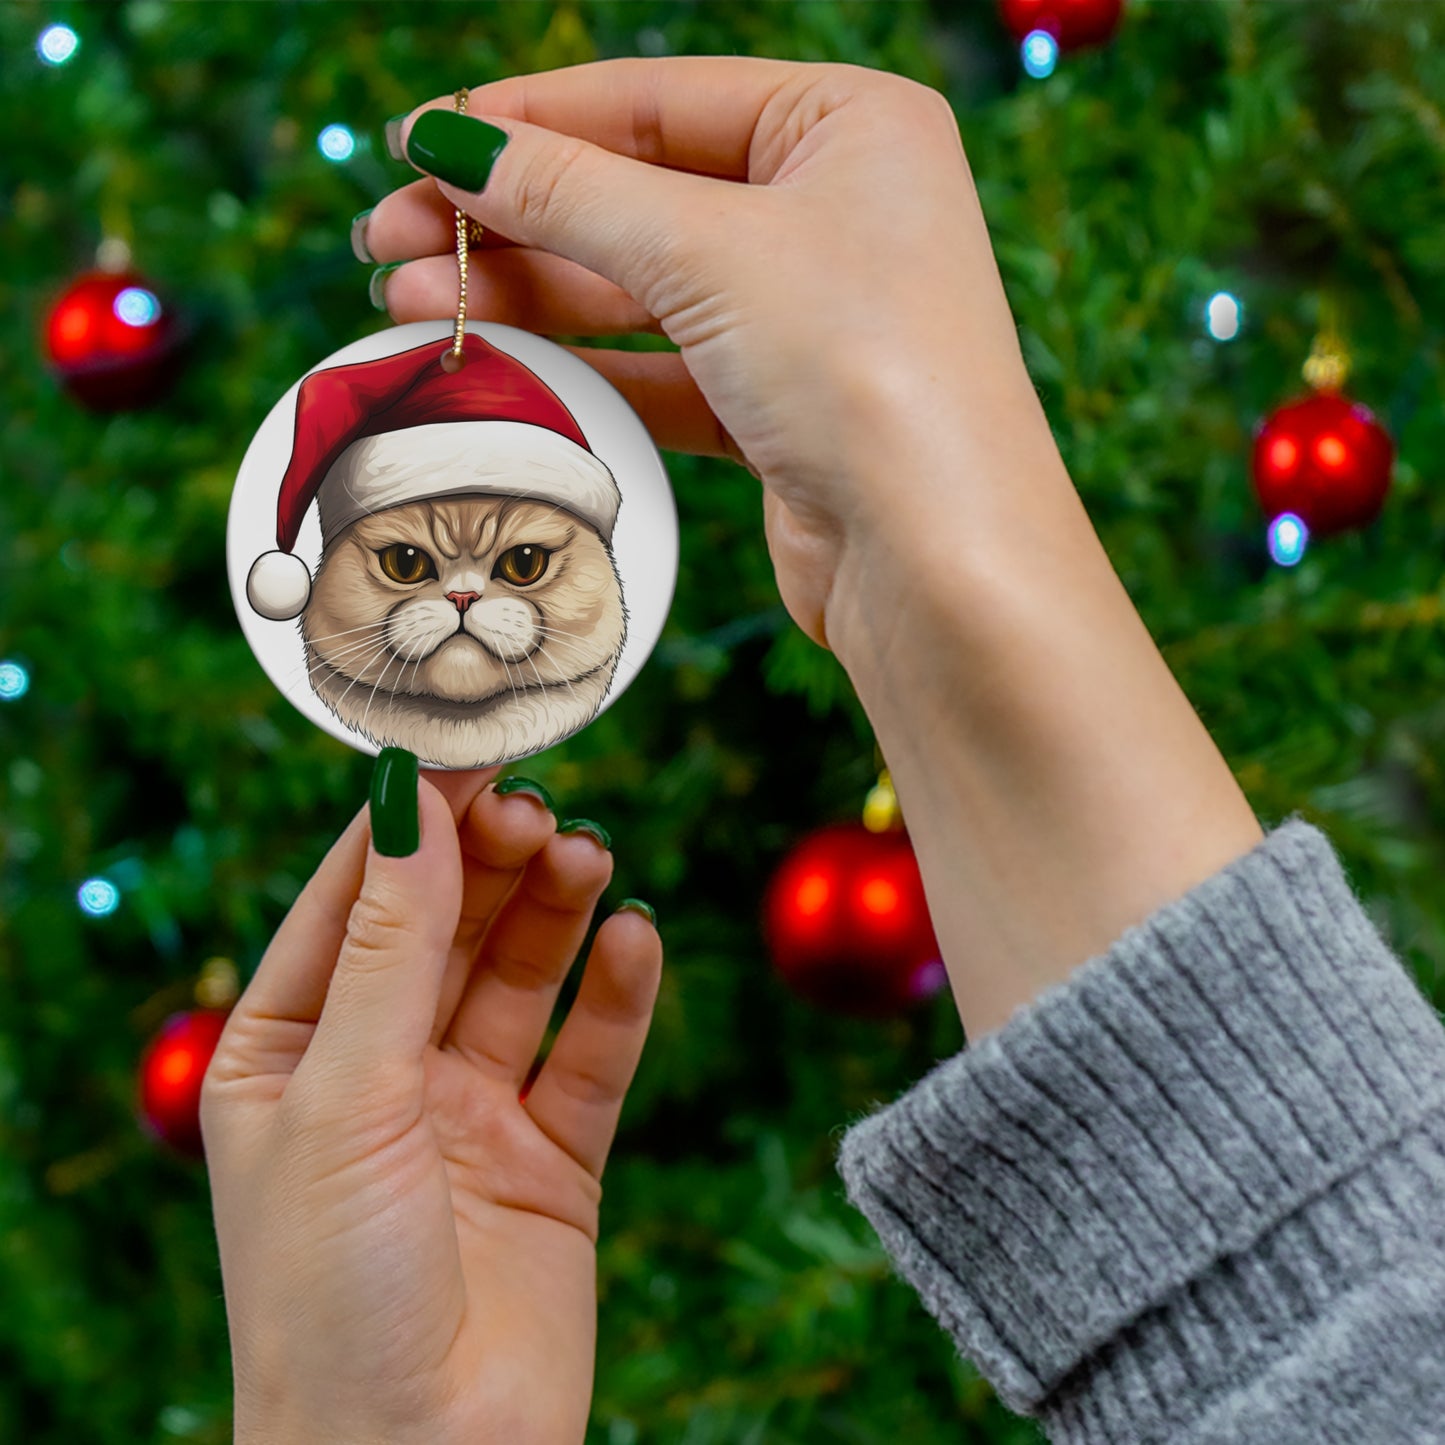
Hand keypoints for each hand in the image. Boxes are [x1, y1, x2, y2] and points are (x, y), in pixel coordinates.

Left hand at [201, 768, 661, 1444]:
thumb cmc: (330, 1293)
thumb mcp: (344, 1095)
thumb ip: (390, 947)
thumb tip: (409, 802)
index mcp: (289, 1052)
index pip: (352, 902)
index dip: (409, 825)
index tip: (467, 750)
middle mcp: (380, 1073)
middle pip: (446, 928)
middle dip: (491, 862)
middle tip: (541, 807)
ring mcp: (469, 1114)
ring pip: (522, 978)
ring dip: (556, 911)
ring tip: (589, 857)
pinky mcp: (552, 1159)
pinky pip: (591, 1055)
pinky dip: (617, 994)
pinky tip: (635, 939)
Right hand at [362, 56, 1057, 653]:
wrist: (937, 559)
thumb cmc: (863, 369)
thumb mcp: (707, 250)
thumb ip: (571, 193)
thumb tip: (451, 142)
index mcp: (847, 125)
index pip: (655, 100)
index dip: (528, 120)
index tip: (418, 142)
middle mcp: (834, 210)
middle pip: (636, 194)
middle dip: (508, 218)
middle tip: (387, 240)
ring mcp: (808, 313)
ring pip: (639, 287)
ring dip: (526, 294)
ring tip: (406, 304)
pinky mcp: (781, 407)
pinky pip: (660, 368)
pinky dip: (580, 367)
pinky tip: (493, 362)